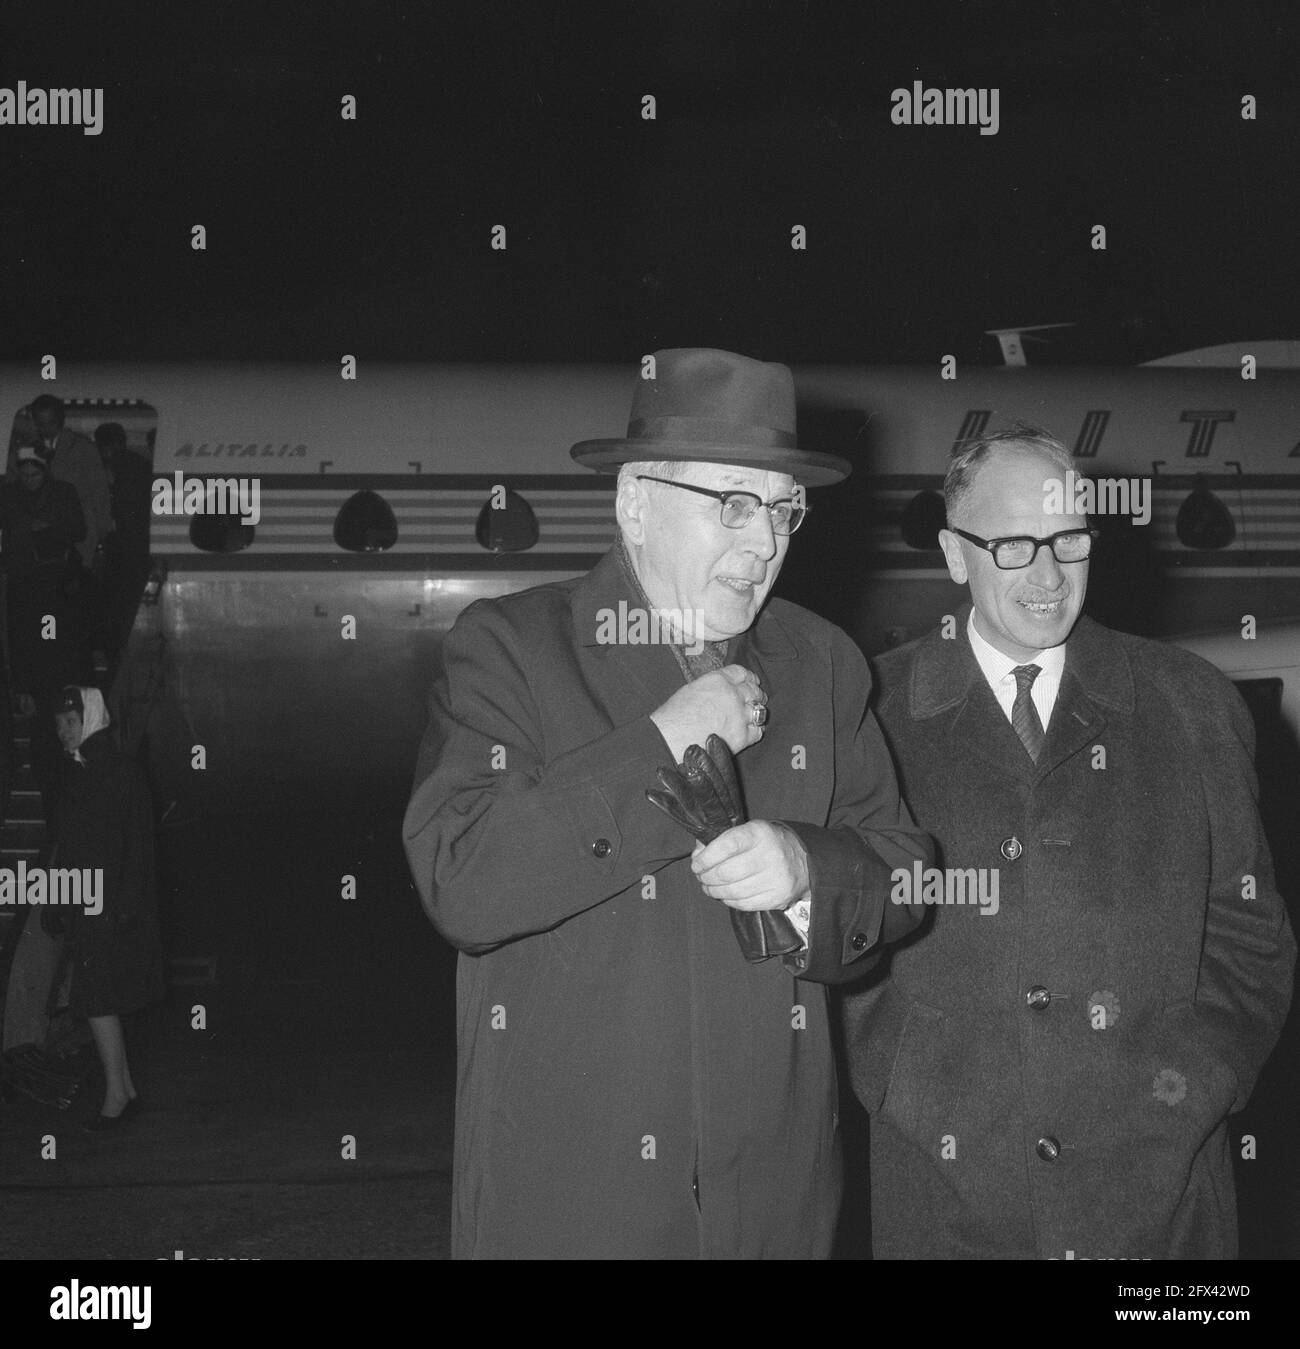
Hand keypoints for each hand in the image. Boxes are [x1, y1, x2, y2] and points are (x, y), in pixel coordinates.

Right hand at [650, 664, 766, 759]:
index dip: (748, 677)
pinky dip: (755, 731)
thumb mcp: (691, 689)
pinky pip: (758, 731)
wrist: (669, 739)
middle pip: (753, 690)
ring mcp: (739, 716)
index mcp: (718, 680)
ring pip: (759, 710)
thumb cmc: (673, 717)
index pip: (741, 673)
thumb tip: (722, 690)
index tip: (751, 680)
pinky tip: (751, 731)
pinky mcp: (741, 736)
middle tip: (756, 698)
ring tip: (754, 714)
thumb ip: (712, 686)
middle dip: (755, 694)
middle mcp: (732, 695)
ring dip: (757, 711)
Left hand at [691, 820, 809, 910]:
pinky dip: (728, 900)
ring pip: (732, 891)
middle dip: (706, 877)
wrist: (805, 861)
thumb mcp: (749, 831)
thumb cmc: (768, 844)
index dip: (706, 857)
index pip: (727, 845)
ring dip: (713, 891)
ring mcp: (775, 879)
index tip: (697, 863)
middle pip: (726, 872)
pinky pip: (743, 904)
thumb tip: (698, 854)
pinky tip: (725, 895)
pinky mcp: (777, 898)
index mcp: (760, 834)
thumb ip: (722, 839)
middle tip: (701, 876)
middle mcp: (770, 856)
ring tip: (709, 886)